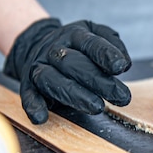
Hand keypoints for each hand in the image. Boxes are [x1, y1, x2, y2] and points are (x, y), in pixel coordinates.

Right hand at [4, 18, 131, 123]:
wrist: (38, 44)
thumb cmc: (78, 46)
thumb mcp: (98, 34)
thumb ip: (114, 44)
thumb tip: (124, 64)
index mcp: (75, 35)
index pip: (90, 43)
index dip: (105, 54)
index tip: (120, 67)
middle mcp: (55, 50)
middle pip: (73, 64)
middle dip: (98, 81)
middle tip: (121, 96)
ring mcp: (39, 67)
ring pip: (52, 80)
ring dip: (74, 95)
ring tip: (97, 107)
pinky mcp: (28, 85)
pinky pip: (28, 95)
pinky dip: (33, 106)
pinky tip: (42, 118)